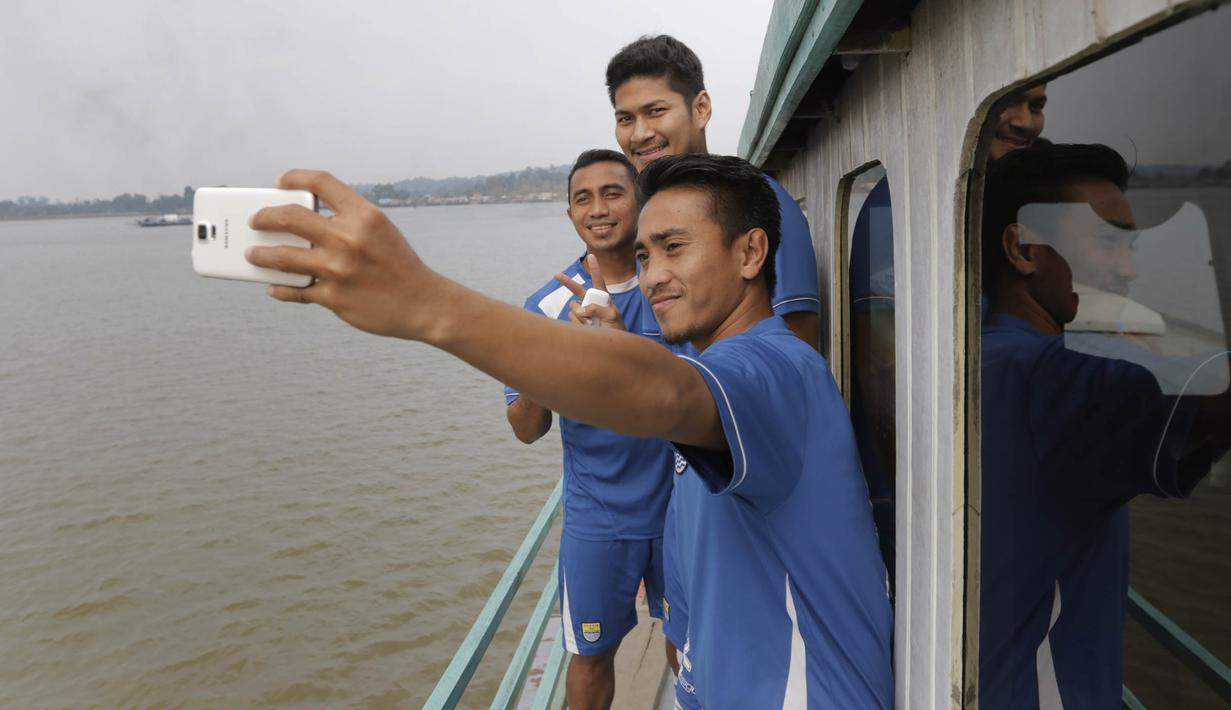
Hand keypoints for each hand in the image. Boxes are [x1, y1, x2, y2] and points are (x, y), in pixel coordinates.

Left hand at [244, 170, 443, 339]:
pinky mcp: (333, 297)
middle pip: (289, 216)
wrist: (423, 303)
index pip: (320, 182)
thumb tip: (306, 220)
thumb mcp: (381, 230)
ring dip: (260, 255)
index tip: (280, 182)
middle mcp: (348, 238)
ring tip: (253, 255)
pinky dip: (281, 289)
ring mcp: (338, 269)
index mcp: (363, 215)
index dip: (294, 177)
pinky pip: (295, 291)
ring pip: (282, 257)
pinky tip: (274, 287)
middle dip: (264, 217)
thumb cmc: (399, 265)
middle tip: (255, 221)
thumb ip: (349, 220)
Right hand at [554, 254, 626, 330]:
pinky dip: (578, 323)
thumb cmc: (616, 327)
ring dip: (580, 316)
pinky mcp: (577, 320)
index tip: (592, 255)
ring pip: (573, 307)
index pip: (598, 280)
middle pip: (576, 289)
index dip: (594, 268)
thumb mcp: (612, 315)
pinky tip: (587, 328)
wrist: (610, 343)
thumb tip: (582, 309)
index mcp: (602, 296)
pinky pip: (572, 318)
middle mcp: (590, 301)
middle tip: (556, 274)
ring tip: (592, 324)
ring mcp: (583, 311)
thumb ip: (598, 308)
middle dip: (566, 282)